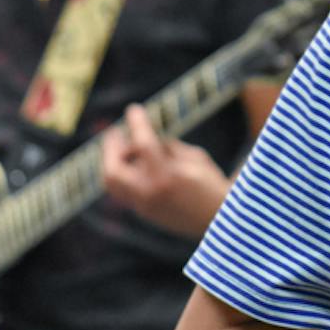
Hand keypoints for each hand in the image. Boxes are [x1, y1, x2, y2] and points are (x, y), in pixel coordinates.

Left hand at [100, 105, 230, 237]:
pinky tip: (133, 163)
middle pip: (113, 170)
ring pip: (112, 184)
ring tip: (122, 147)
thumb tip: (148, 138)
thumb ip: (169, 148)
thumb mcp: (196, 157)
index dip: (137, 124)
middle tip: (114, 132)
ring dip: (113, 162)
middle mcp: (150, 193)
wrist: (219, 221)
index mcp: (167, 176)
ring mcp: (144, 206)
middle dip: (110, 148)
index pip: (143, 144)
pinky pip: (123, 190)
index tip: (134, 109)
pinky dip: (124, 173)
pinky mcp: (143, 213)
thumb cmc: (212, 183)